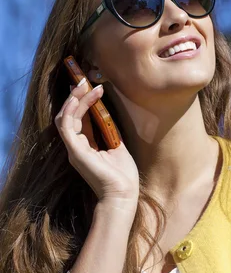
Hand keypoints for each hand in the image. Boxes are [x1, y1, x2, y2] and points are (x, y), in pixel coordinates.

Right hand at [55, 78, 138, 215]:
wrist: (123, 195)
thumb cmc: (123, 175)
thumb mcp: (117, 146)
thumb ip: (108, 131)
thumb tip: (108, 114)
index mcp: (85, 146)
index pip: (77, 118)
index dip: (81, 101)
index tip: (89, 85)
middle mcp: (76, 146)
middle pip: (68, 115)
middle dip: (74, 95)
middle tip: (83, 78)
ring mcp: (73, 149)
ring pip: (65, 117)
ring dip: (74, 99)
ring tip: (84, 84)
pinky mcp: (75, 151)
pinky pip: (67, 125)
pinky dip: (73, 109)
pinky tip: (83, 96)